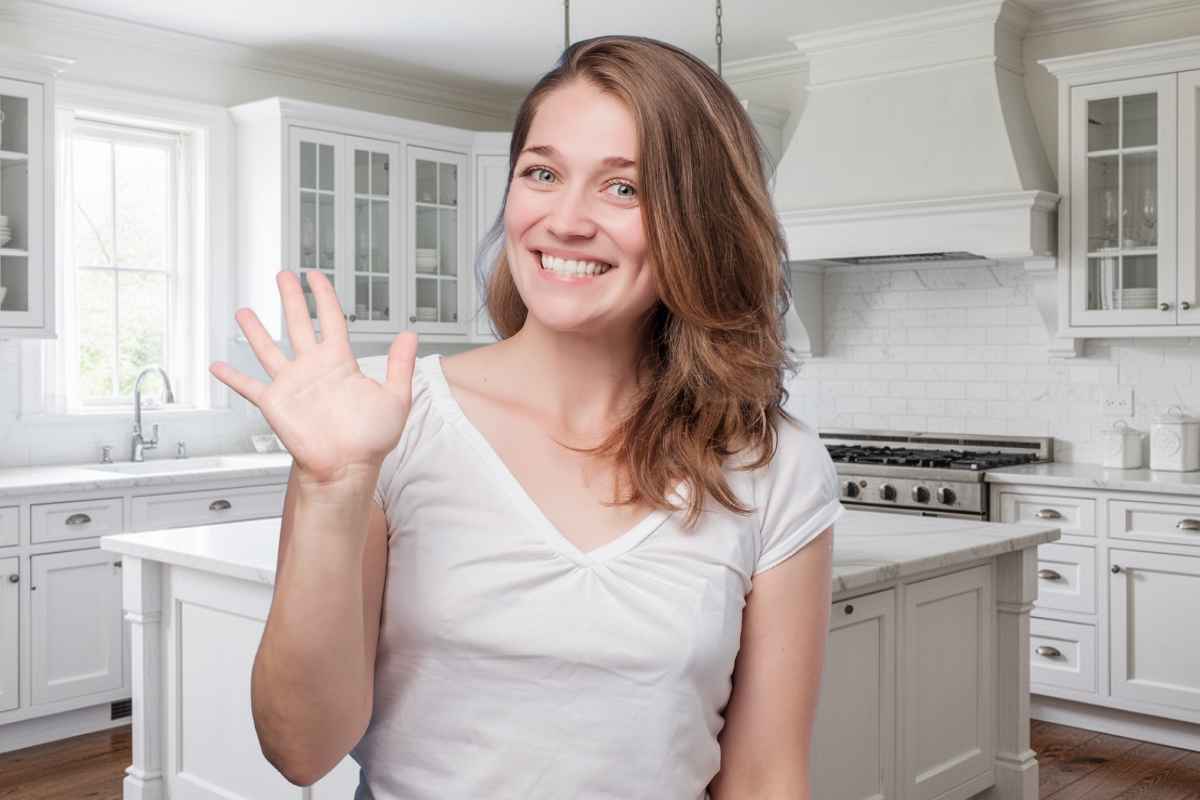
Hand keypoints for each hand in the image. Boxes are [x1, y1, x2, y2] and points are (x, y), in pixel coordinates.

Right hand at [209, 270, 417, 486]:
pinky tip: (218, 366)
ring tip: (244, 312)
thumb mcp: (395, 398)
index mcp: (340, 362)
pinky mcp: (275, 403)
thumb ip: (400, 365)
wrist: (346, 467)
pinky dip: (232, 377)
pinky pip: (249, 386)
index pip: (330, 318)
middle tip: (283, 276)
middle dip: (290, 298)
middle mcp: (313, 368)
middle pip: (298, 323)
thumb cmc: (371, 440)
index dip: (323, 295)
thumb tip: (410, 336)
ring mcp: (292, 384)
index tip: (314, 276)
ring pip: (270, 349)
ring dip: (256, 330)